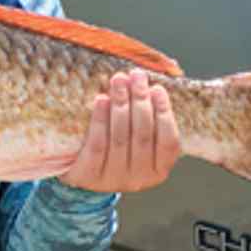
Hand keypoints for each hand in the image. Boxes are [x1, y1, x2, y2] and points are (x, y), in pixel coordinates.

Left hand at [59, 70, 180, 193]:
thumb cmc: (117, 146)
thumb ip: (152, 114)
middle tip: (136, 76)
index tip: (157, 88)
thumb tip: (166, 72)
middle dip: (140, 101)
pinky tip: (101, 100)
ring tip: (119, 80)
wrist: (83, 170)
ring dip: (121, 104)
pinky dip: (100, 120)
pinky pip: (97, 144)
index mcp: (158, 170)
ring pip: (120, 138)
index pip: (168, 141)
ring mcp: (114, 179)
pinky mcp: (90, 176)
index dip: (164, 113)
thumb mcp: (138, 137)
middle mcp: (139, 179)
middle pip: (142, 135)